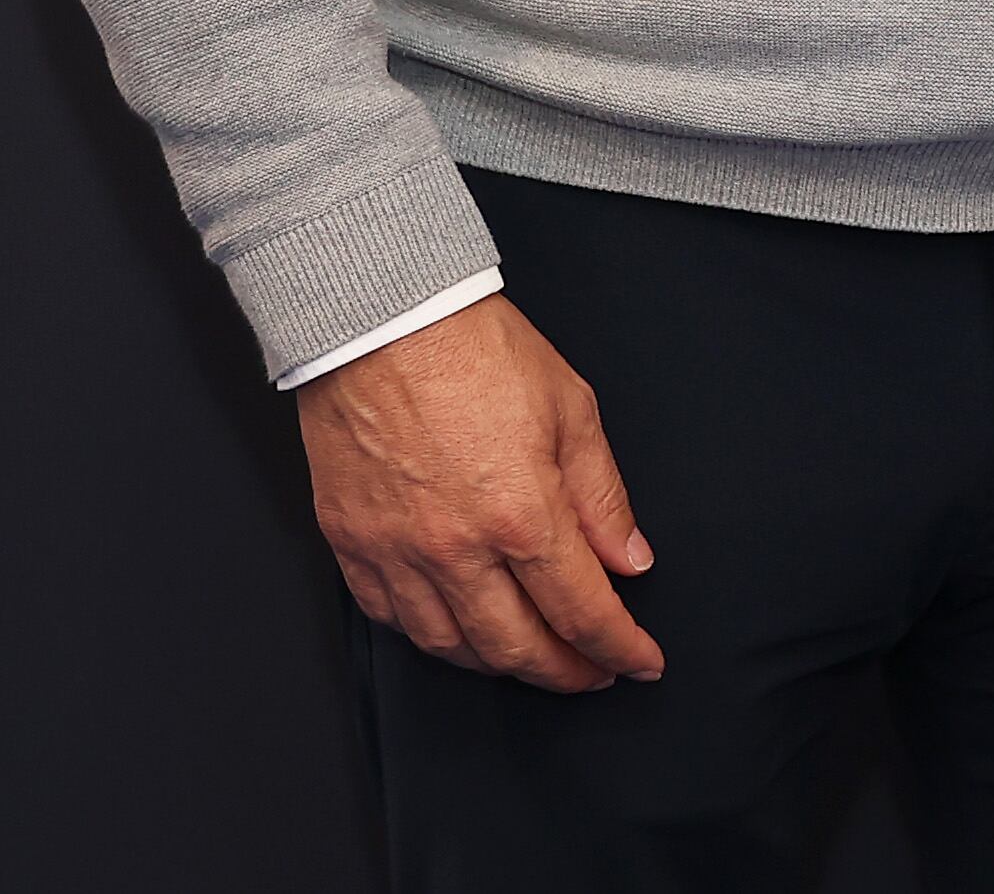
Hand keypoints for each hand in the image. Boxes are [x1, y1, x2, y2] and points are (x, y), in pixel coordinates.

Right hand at [294, 294, 659, 689]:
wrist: (384, 320)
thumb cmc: (476, 351)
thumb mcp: (572, 411)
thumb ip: (603, 497)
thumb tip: (629, 559)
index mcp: (521, 515)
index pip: (582, 611)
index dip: (619, 648)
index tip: (640, 662)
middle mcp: (456, 549)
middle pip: (517, 648)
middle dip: (565, 673)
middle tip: (593, 674)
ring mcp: (397, 554)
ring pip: (451, 648)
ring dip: (499, 665)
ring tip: (532, 659)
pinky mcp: (353, 546)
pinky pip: (392, 621)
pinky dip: (432, 640)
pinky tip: (457, 635)